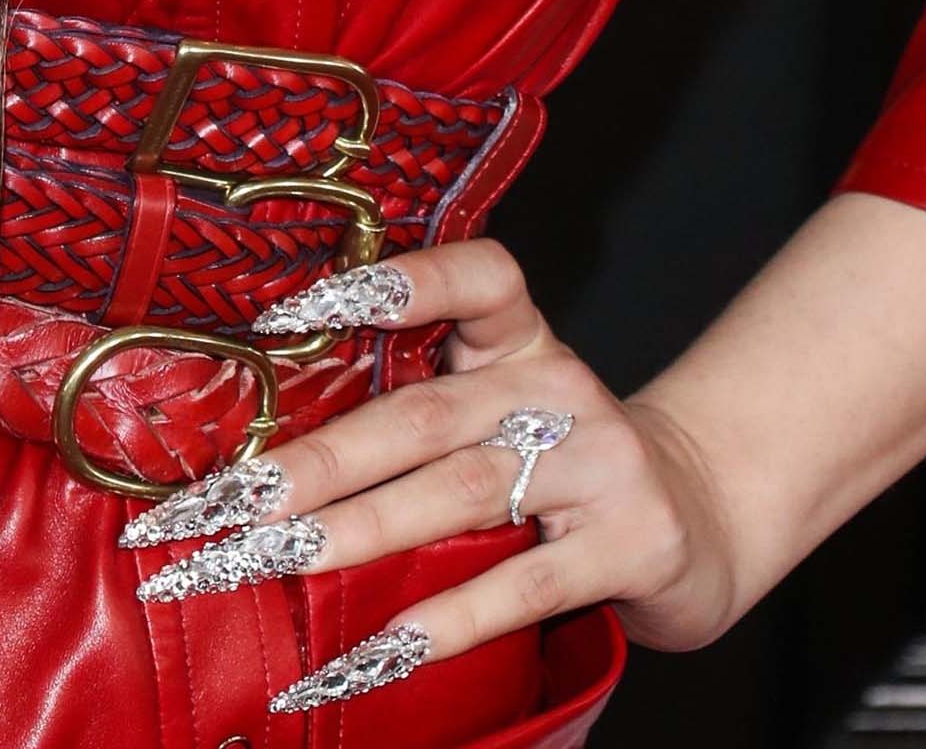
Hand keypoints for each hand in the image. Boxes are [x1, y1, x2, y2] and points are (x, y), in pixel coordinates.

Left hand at [118, 240, 740, 711]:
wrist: (700, 518)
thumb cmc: (564, 465)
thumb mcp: (506, 411)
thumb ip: (420, 410)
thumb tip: (269, 457)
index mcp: (521, 340)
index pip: (474, 276)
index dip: (391, 283)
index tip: (287, 311)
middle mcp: (558, 387)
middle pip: (422, 413)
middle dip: (315, 459)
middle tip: (225, 501)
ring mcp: (599, 462)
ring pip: (457, 493)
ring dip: (356, 532)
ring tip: (272, 560)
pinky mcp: (628, 545)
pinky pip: (518, 585)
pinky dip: (441, 621)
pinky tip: (376, 650)